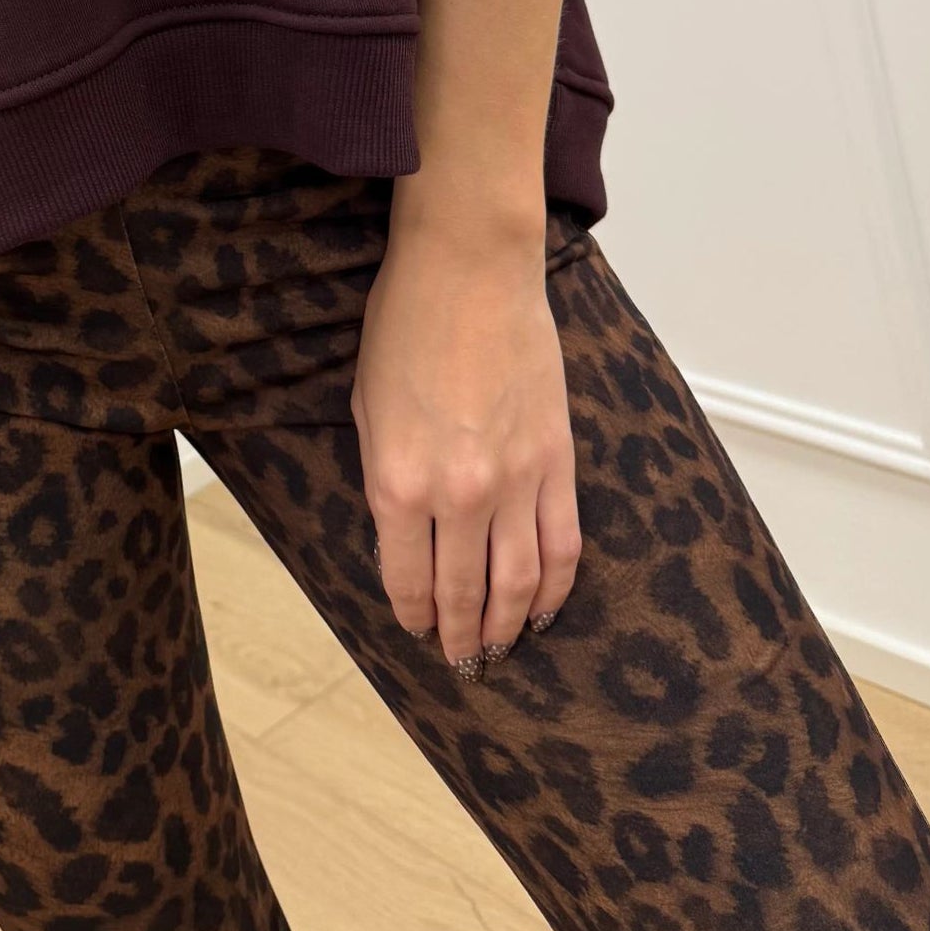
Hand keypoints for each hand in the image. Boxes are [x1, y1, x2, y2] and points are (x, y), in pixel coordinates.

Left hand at [351, 211, 580, 671]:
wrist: (470, 269)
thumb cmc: (404, 326)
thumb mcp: (366, 407)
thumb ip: (386, 477)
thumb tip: (402, 534)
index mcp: (399, 482)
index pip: (407, 580)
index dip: (412, 616)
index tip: (415, 632)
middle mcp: (459, 495)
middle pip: (464, 592)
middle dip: (460, 636)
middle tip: (461, 661)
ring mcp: (516, 481)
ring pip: (520, 582)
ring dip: (508, 625)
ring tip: (499, 647)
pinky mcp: (558, 461)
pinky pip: (563, 545)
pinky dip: (556, 588)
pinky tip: (544, 609)